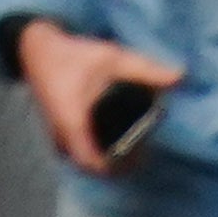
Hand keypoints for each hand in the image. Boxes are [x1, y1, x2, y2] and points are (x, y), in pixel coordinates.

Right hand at [16, 20, 184, 174]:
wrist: (37, 50)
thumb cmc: (73, 56)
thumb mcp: (112, 58)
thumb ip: (146, 70)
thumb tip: (180, 77)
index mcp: (73, 126)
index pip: (96, 165)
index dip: (121, 166)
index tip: (142, 154)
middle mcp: (64, 140)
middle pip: (96, 166)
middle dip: (123, 159)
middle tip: (144, 142)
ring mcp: (60, 140)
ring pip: (90, 160)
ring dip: (112, 154)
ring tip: (135, 135)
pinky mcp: (63, 135)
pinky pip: (84, 151)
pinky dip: (102, 147)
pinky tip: (118, 131)